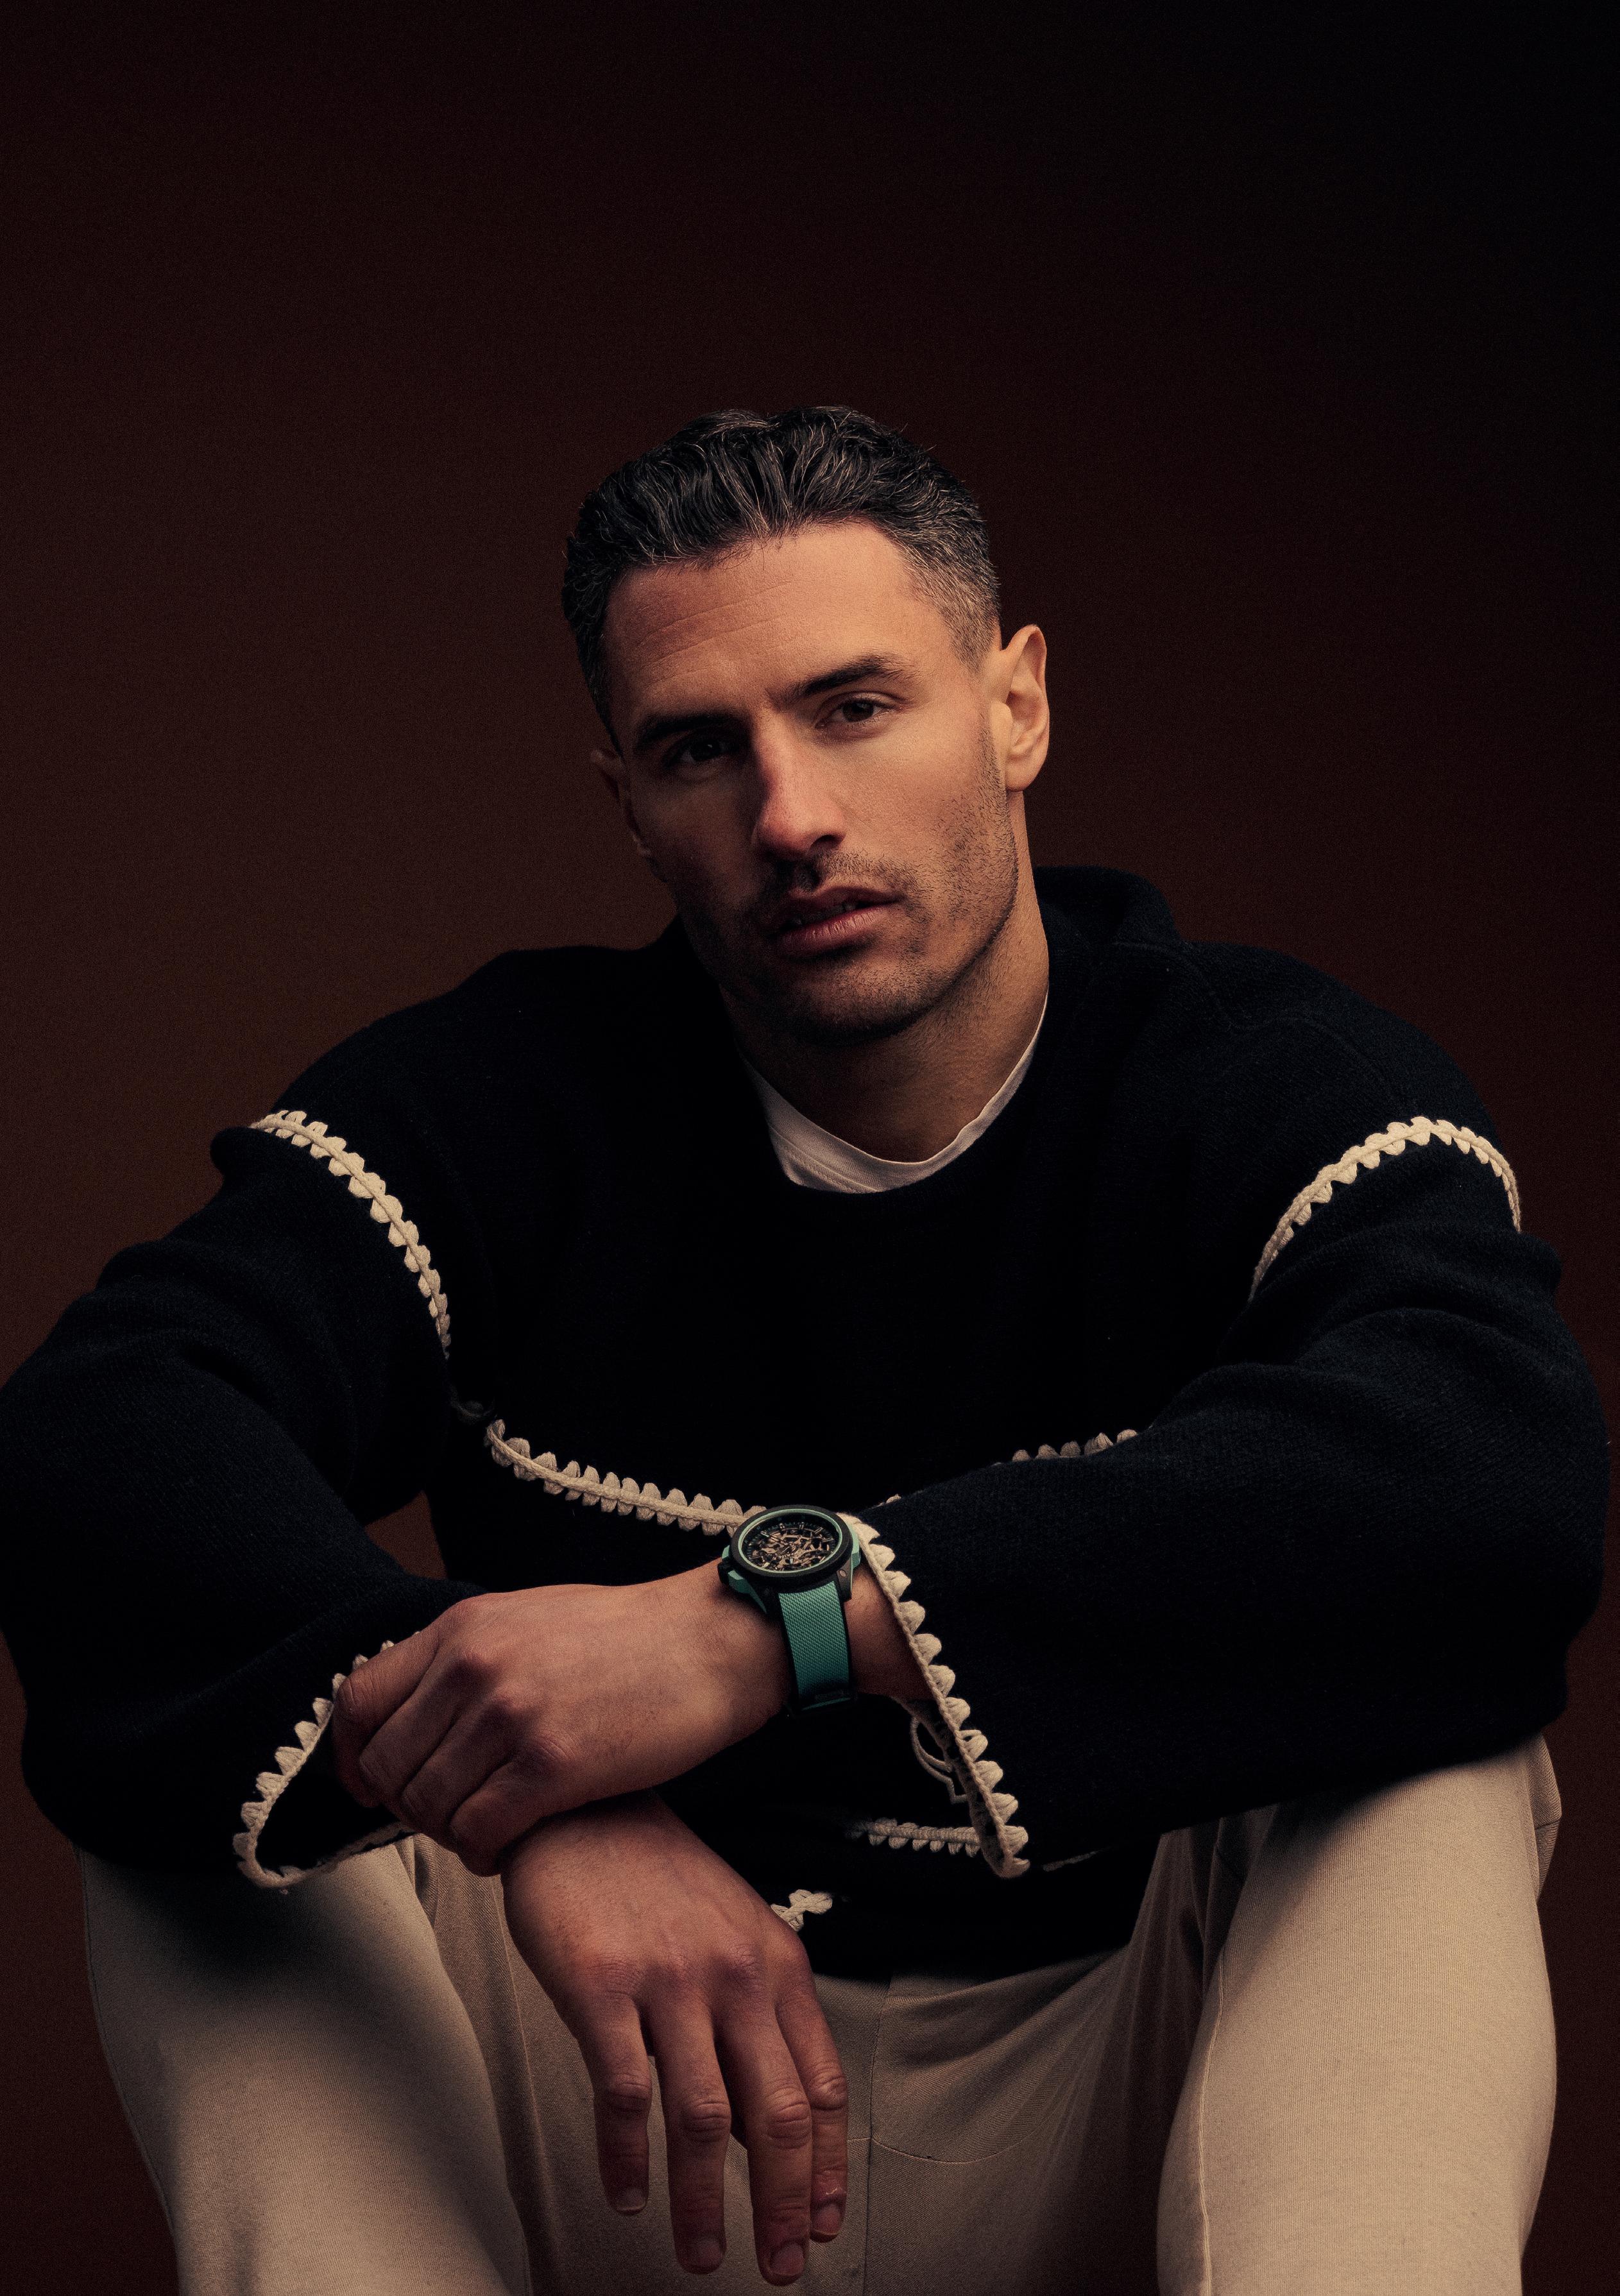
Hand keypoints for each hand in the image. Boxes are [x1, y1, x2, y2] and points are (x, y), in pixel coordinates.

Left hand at [330, 1564, 790, 1871]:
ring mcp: (511, 1716)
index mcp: (463, 1628)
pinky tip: (509, 1845)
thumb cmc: (628, 1637)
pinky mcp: (553, 1766)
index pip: (359, 1701)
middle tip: (449, 1813)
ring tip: (486, 1828)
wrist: (712, 1641)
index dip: (352, 1757)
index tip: (371, 1785)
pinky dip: (483, 1853)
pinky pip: (478, 1833)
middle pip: (388, 1767)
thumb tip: (412, 1710)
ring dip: (449, 1832)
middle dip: (408, 1805)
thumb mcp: (527, 1617)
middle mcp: (475, 1667)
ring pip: (429, 1808)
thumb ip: (467, 1656)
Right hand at [501, 1794, 847, 2284]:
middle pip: (777, 2114)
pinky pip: (624, 2095)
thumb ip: (755, 2020)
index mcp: (776, 1964)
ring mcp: (670, 1981)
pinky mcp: (602, 1988)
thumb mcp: (731, 1933)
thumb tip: (758, 2127)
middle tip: (776, 2266)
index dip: (827, 2167)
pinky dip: (627, 2159)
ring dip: (702, 2204)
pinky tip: (628, 2195)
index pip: (822, 2085)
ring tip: (700, 2253)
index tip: (820, 2225)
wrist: (582, 1805)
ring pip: (702, 2120)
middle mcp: (734, 1974)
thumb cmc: (655, 1876)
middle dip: (782, 2205)